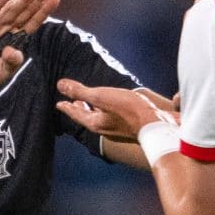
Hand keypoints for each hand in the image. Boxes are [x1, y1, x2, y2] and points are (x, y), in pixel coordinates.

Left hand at [55, 81, 175, 142]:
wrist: (156, 126)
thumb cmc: (129, 111)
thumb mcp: (101, 96)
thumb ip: (80, 91)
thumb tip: (60, 85)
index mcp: (95, 123)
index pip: (76, 113)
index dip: (67, 107)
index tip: (59, 104)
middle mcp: (105, 129)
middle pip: (87, 117)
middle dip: (79, 109)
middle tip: (72, 103)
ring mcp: (118, 130)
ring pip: (101, 118)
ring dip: (94, 110)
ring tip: (92, 103)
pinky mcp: (130, 127)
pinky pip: (113, 118)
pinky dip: (107, 111)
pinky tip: (115, 107)